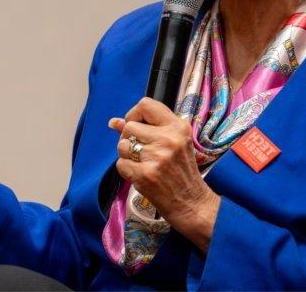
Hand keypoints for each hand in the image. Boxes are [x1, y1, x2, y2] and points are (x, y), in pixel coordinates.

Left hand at [109, 97, 219, 253]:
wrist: (191, 201)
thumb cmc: (182, 169)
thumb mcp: (174, 142)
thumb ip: (146, 128)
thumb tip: (114, 122)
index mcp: (178, 126)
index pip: (146, 104)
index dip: (134, 114)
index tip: (136, 125)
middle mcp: (168, 138)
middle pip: (129, 126)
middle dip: (128, 138)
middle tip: (139, 149)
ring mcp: (157, 157)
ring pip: (122, 145)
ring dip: (126, 154)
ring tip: (141, 162)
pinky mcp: (145, 174)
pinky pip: (121, 164)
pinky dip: (126, 170)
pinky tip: (140, 174)